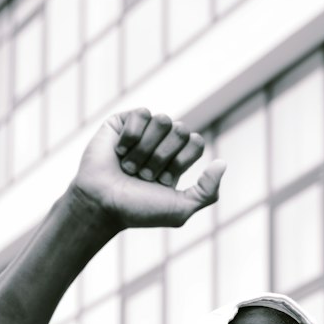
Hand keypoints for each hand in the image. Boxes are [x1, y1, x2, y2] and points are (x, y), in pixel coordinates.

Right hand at [72, 109, 224, 229]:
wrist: (101, 204)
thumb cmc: (138, 209)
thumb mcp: (180, 209)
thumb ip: (208, 192)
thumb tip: (222, 163)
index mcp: (178, 159)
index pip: (196, 142)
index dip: (180, 161)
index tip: (162, 181)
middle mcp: (162, 142)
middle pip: (181, 130)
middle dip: (162, 157)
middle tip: (144, 175)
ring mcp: (143, 130)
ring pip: (163, 119)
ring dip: (146, 149)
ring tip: (129, 167)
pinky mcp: (123, 121)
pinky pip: (142, 114)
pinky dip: (131, 137)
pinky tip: (119, 151)